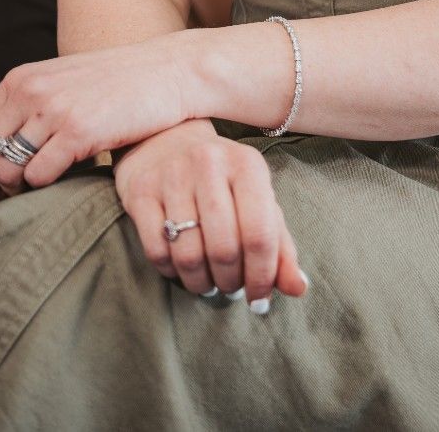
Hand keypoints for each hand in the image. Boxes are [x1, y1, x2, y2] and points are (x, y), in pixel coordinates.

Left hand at [0, 34, 190, 200]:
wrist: (169, 71)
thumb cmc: (120, 83)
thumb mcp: (64, 82)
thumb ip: (31, 106)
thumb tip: (1, 152)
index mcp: (21, 79)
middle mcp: (30, 91)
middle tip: (15, 199)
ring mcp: (54, 109)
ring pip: (8, 171)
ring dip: (21, 191)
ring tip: (44, 191)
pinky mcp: (79, 130)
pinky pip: (40, 175)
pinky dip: (48, 187)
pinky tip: (69, 179)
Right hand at [113, 120, 308, 311]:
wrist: (167, 140)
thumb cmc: (222, 181)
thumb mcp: (257, 201)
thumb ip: (280, 245)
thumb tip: (298, 288)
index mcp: (247, 164)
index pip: (259, 234)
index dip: (262, 276)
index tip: (259, 299)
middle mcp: (209, 162)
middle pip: (224, 249)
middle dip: (230, 282)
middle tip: (230, 287)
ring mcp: (171, 174)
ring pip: (188, 255)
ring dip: (201, 282)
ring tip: (208, 282)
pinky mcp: (140, 190)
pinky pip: (157, 251)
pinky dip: (171, 272)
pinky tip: (180, 268)